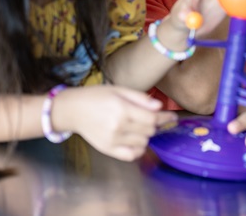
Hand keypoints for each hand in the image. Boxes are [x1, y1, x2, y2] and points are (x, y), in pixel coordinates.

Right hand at [58, 86, 176, 161]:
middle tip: (151, 118)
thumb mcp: (119, 89)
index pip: (152, 119)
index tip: (173, 117)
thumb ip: (140, 98)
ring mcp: (112, 140)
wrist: (73, 110)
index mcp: (122, 110)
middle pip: (149, 131)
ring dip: (147, 135)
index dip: (165, 118)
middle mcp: (117, 127)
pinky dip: (139, 149)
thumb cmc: (97, 97)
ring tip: (140, 126)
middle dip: (155, 124)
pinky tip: (137, 140)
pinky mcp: (107, 149)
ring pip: (143, 142)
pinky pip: (131, 155)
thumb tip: (159, 107)